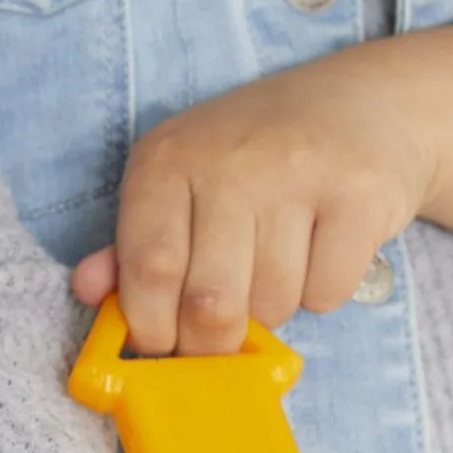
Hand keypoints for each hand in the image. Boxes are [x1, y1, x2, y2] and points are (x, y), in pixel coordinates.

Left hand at [71, 27, 452, 357]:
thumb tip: (88, 289)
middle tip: (224, 336)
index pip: (149, 273)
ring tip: (281, 262)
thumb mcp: (185, 185)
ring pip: (273, 307)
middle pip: (210, 306)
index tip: (166, 347)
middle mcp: (229, 159)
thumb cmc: (258, 159)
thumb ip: (135, 243)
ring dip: (275, 311)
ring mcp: (298, 173)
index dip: (154, 331)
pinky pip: (327, 294)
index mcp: (169, 158)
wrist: (365, 105)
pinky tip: (323, 248)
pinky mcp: (359, 195)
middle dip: (214, 344)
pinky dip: (323, 293)